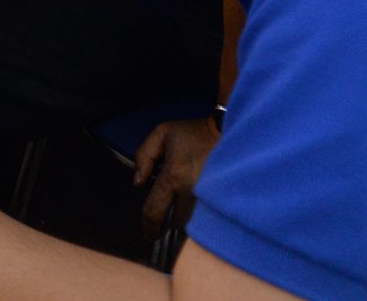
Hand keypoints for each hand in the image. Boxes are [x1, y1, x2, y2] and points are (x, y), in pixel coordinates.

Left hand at [133, 117, 217, 237]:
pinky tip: (198, 215)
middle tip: (167, 220)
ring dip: (186, 223)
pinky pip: (209, 220)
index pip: (154, 210)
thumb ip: (144, 156)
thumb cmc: (193, 133)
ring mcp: (210, 198)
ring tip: (182, 215)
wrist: (228, 130)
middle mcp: (191, 191)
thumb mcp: (162, 134)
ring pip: (194, 225)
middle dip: (169, 224)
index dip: (148, 226)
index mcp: (173, 176)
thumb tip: (138, 183)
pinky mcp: (223, 200)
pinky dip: (201, 221)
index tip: (148, 234)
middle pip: (176, 223)